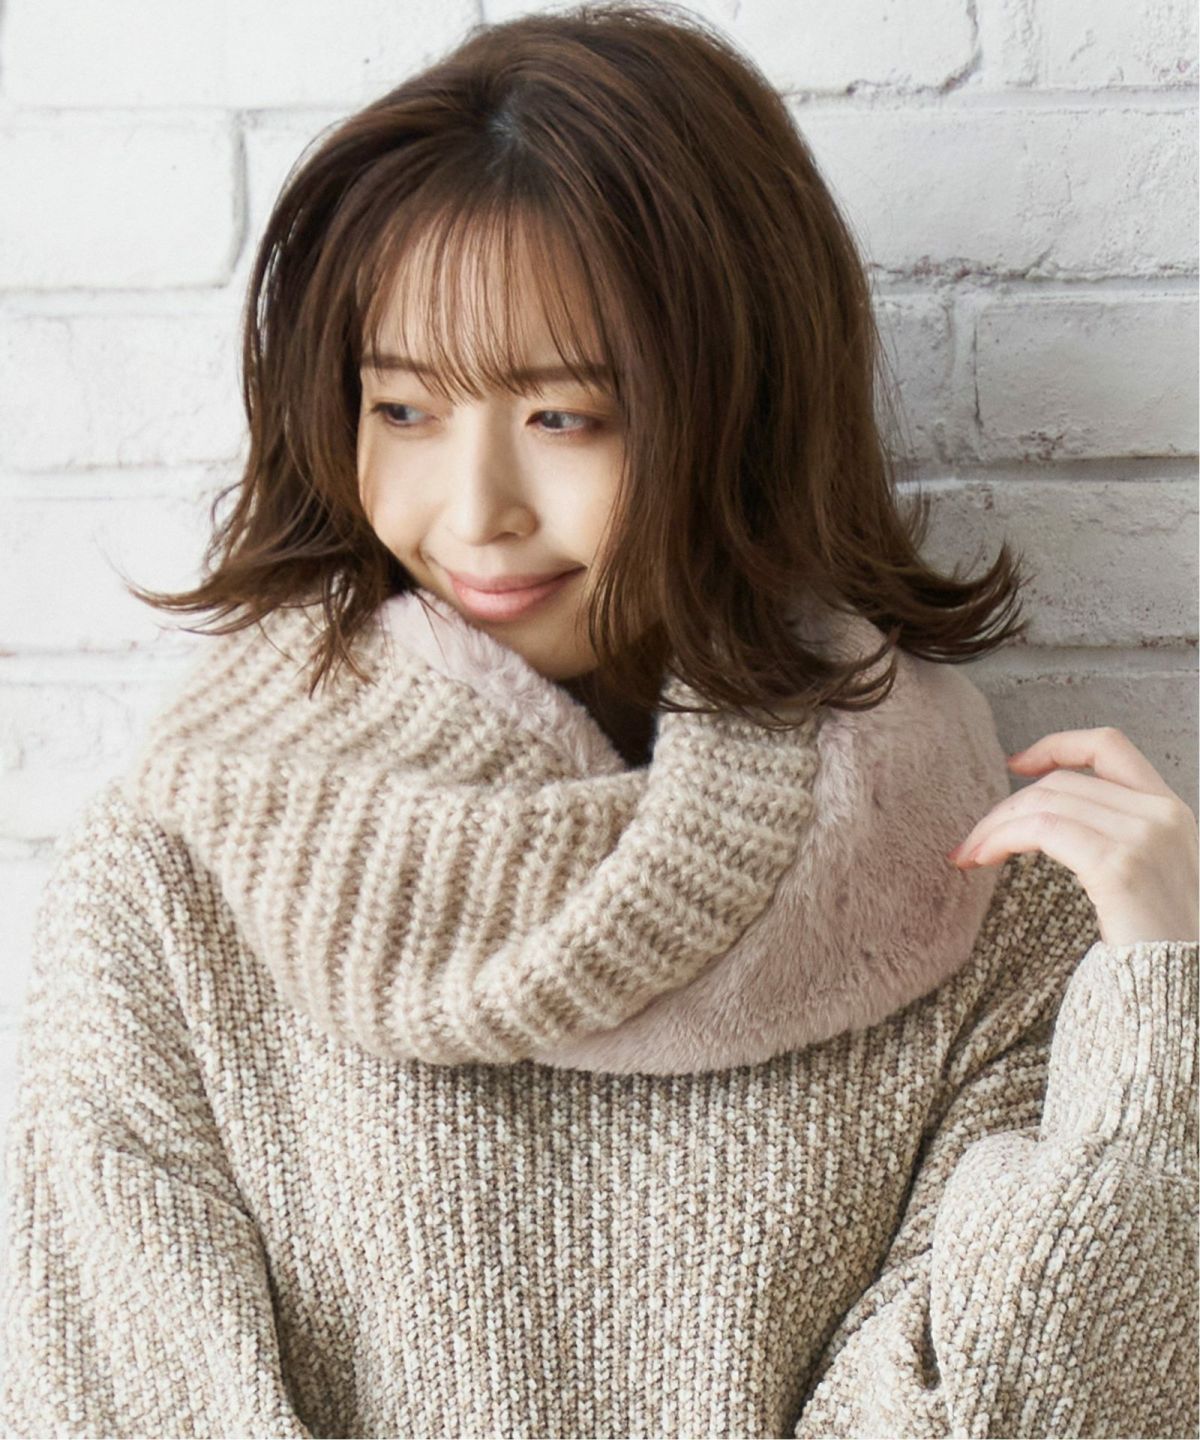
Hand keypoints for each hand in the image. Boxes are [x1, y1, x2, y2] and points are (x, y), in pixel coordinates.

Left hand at [946, 726, 1199, 945]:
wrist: (1182, 993)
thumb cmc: (1157, 943)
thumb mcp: (1150, 871)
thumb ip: (1117, 834)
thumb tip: (1045, 813)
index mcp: (1172, 810)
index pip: (1109, 746)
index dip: (1055, 745)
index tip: (1014, 763)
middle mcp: (1163, 814)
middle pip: (1061, 782)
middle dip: (1006, 806)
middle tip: (973, 839)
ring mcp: (1145, 837)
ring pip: (1043, 803)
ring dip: (994, 826)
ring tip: (969, 853)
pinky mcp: (1120, 866)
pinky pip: (1042, 830)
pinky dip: (1001, 838)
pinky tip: (981, 858)